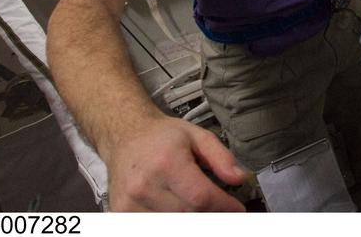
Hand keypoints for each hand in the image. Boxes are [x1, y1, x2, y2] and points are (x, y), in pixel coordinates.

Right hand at [104, 115, 245, 210]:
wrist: (125, 134)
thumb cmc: (163, 136)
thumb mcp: (198, 136)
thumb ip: (221, 157)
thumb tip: (239, 179)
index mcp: (167, 162)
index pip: (200, 196)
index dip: (223, 206)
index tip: (237, 208)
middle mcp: (145, 184)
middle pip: (188, 213)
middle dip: (209, 213)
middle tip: (219, 208)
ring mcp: (130, 201)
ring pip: (172, 223)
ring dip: (190, 217)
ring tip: (198, 205)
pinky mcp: (121, 211)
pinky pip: (153, 225)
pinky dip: (170, 219)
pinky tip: (177, 209)